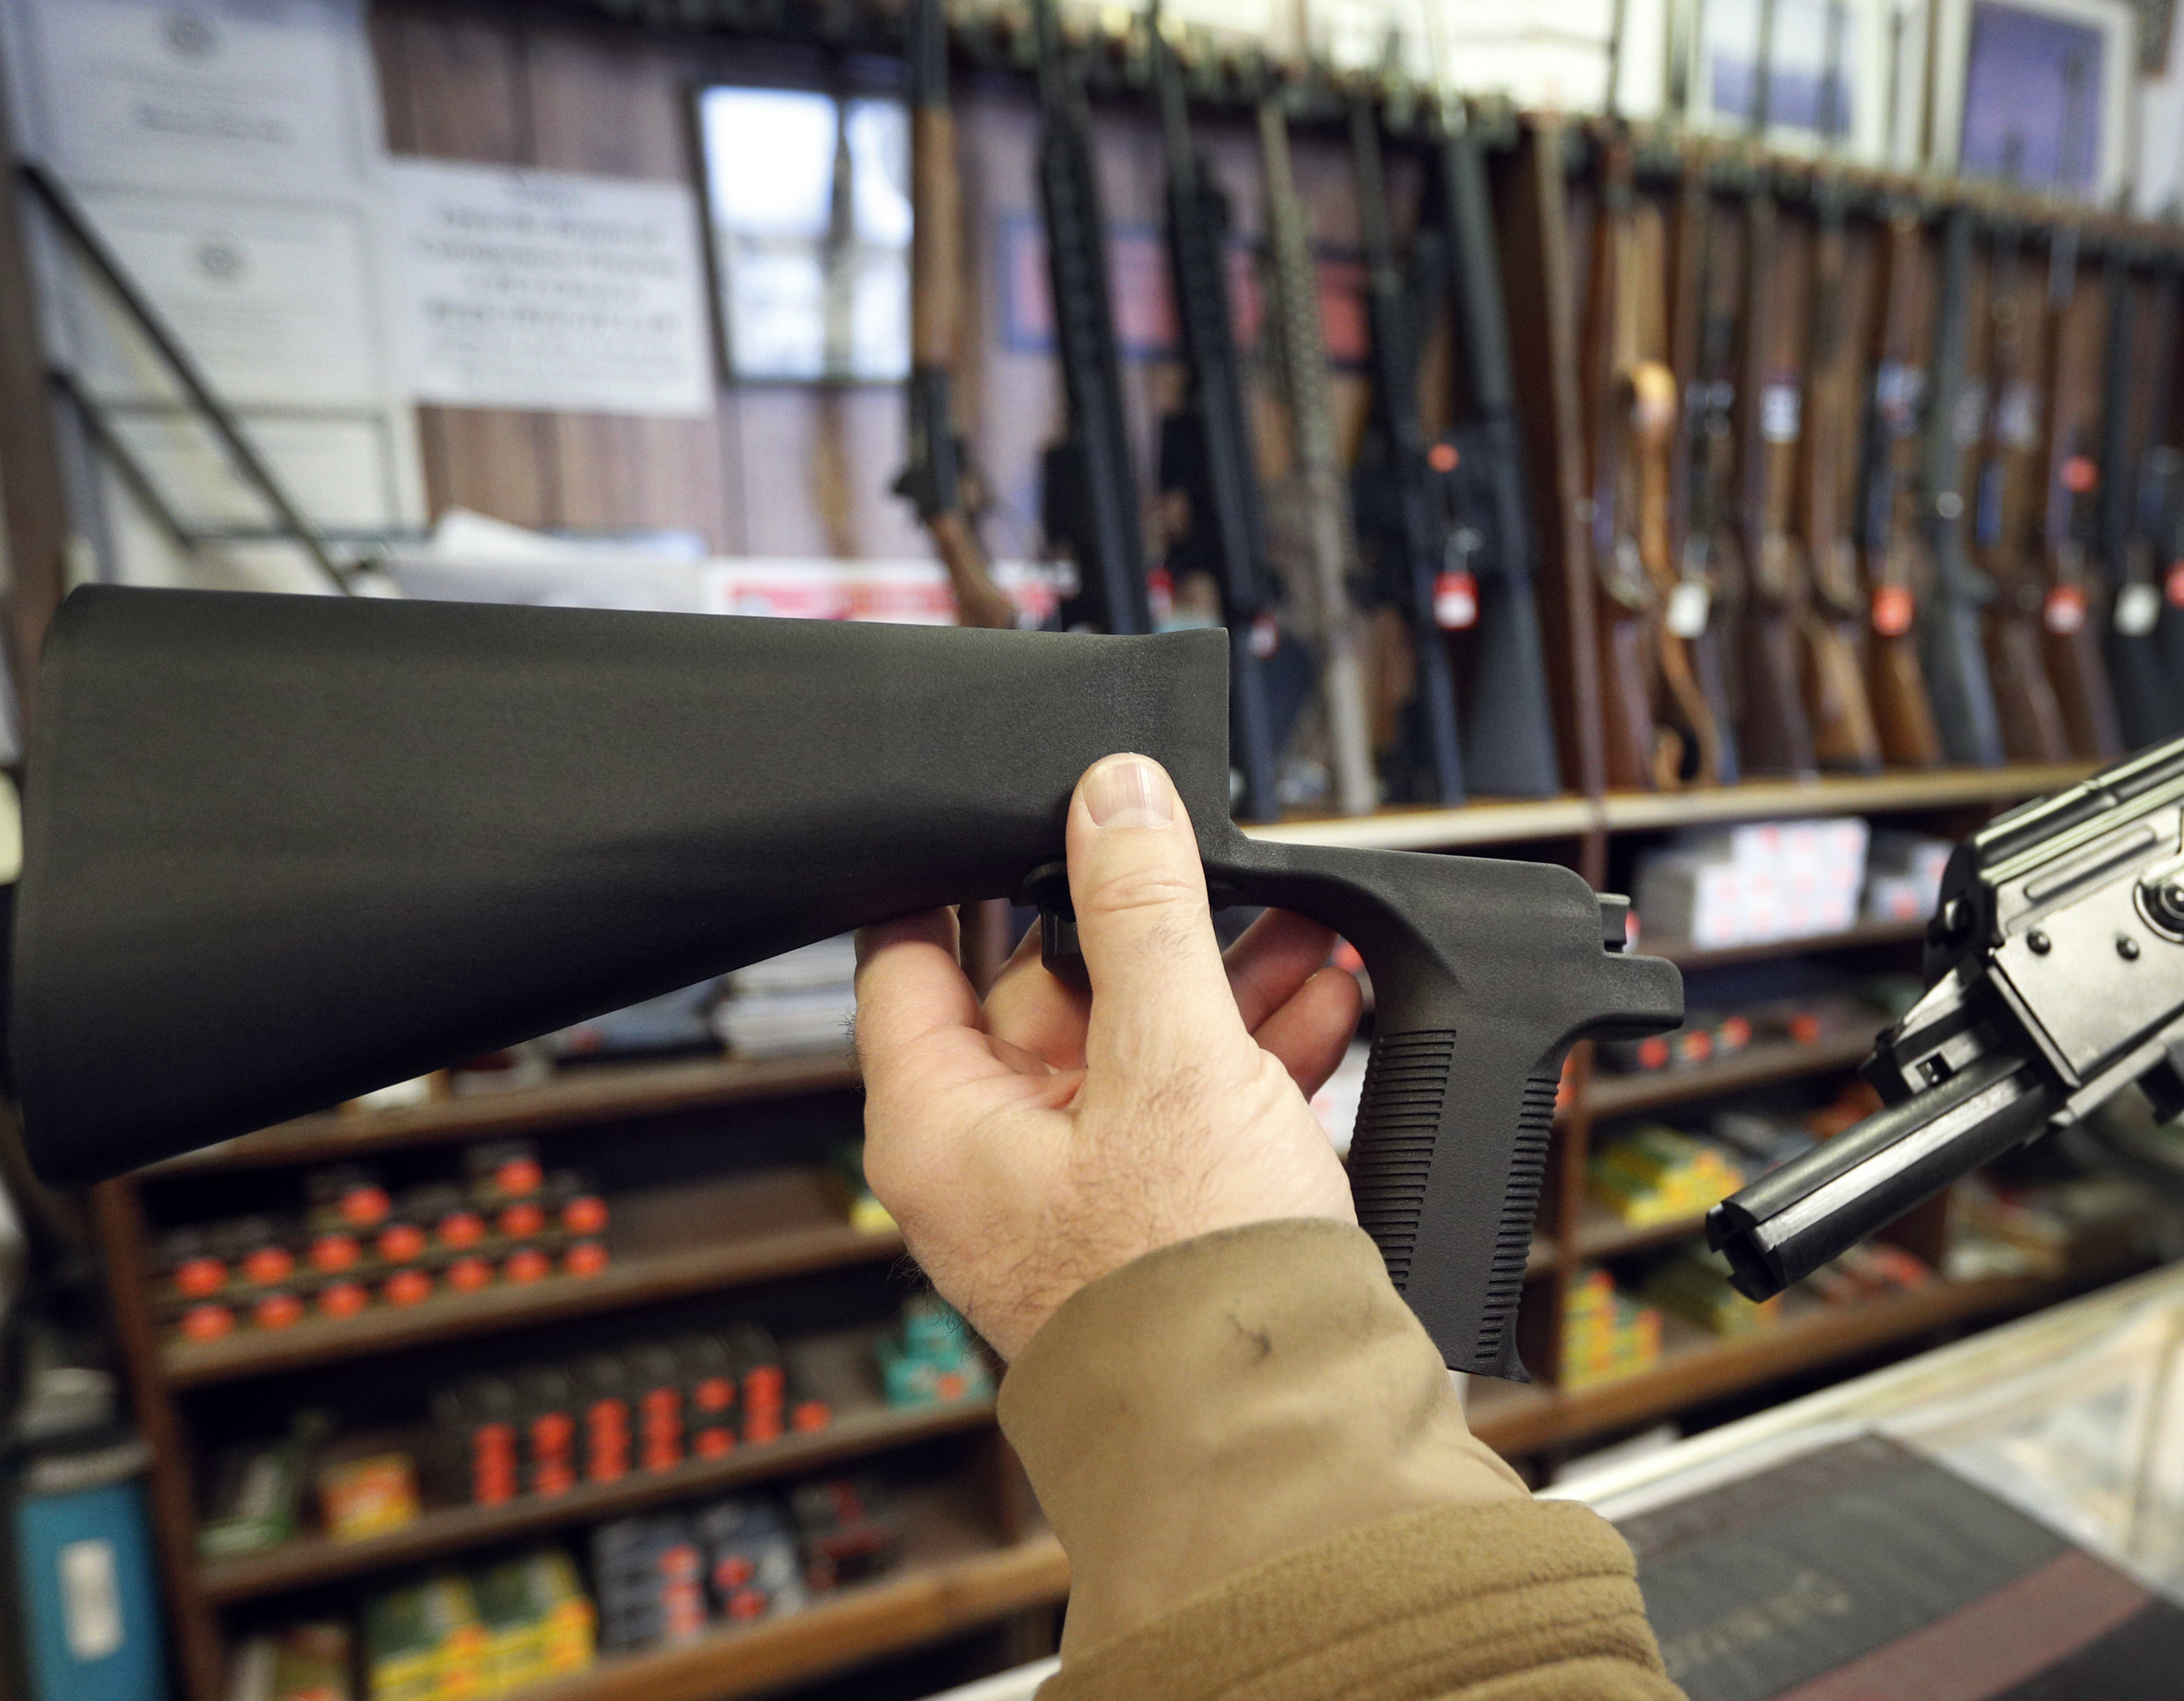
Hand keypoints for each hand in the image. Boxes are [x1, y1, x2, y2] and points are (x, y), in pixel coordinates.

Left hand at [854, 753, 1361, 1357]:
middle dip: (1142, 925)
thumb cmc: (1192, 1290)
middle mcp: (993, 1162)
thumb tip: (1113, 793)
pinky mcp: (1157, 1220)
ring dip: (1219, 984)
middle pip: (1045, 994)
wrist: (1287, 1441)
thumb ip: (1143, 912)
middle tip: (1207, 859)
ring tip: (1301, 929)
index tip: (1019, 804)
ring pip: (1133, 1047)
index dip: (963, 870)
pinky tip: (1323, 1005)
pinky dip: (1251, 1055)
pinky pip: (1189, 1107)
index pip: (911, 957)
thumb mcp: (1172, 1057)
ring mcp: (1076, 1194)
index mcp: (941, 1125)